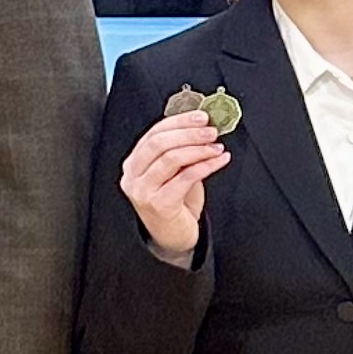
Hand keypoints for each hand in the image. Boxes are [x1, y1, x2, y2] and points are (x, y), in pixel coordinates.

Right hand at [120, 110, 228, 267]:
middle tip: (211, 130)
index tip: (201, 117)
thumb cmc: (175, 202)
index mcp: (133, 164)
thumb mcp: (173, 172)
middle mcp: (133, 177)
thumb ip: (180, 151)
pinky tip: (219, 160)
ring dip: (199, 149)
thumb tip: (202, 127)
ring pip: (171, 158)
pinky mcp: (159, 204)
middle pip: (159, 143)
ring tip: (217, 147)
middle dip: (189, 133)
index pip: (153, 133)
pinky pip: (185, 177)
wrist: (173, 236)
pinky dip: (206, 165)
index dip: (179, 122)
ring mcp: (143, 191)